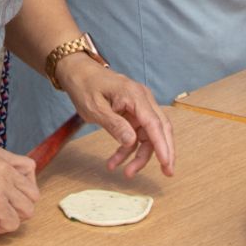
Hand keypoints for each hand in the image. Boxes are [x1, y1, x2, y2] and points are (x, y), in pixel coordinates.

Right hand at [0, 147, 39, 234]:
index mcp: (1, 157)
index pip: (30, 169)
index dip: (23, 186)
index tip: (9, 194)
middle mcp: (6, 170)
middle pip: (33, 194)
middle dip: (19, 206)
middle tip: (0, 209)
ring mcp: (3, 187)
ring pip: (27, 211)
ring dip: (11, 218)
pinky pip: (12, 223)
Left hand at [56, 56, 176, 179]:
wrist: (79, 73)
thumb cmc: (85, 86)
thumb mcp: (95, 108)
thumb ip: (114, 125)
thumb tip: (132, 141)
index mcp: (135, 96)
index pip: (154, 123)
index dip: (162, 145)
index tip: (166, 163)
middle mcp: (143, 100)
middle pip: (160, 129)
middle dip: (163, 152)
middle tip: (167, 173)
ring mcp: (139, 107)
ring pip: (148, 136)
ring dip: (140, 156)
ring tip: (127, 173)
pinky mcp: (133, 114)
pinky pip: (136, 135)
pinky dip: (128, 149)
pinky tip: (115, 162)